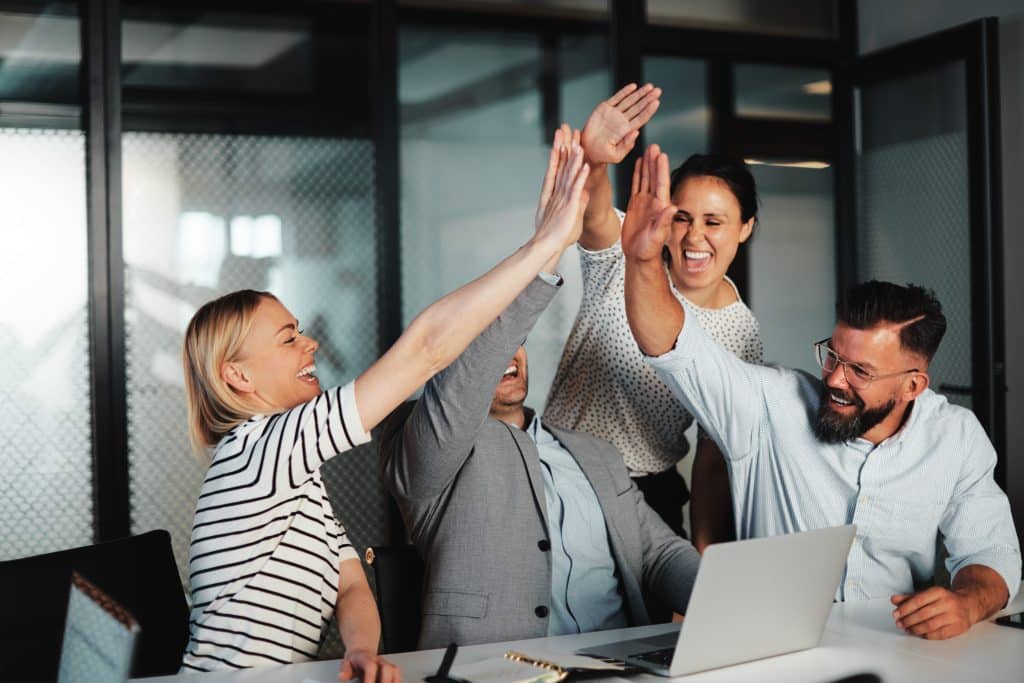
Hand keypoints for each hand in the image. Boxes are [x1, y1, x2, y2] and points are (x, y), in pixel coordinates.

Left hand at [340, 648, 401, 682]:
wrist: (362, 651)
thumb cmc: (355, 659)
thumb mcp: (346, 663)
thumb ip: (345, 670)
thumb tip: (342, 676)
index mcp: (367, 659)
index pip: (370, 667)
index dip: (370, 678)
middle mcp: (379, 661)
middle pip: (388, 668)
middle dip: (386, 681)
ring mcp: (386, 664)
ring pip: (395, 670)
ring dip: (394, 681)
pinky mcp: (391, 670)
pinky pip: (397, 675)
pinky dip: (396, 681)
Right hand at [534, 126, 590, 250]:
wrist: (547, 247)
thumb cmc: (557, 236)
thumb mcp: (572, 217)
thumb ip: (578, 203)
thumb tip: (585, 193)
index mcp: (554, 194)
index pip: (557, 169)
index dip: (560, 154)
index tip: (563, 140)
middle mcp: (556, 193)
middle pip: (561, 166)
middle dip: (564, 147)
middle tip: (565, 130)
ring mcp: (562, 198)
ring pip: (569, 173)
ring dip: (573, 157)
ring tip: (577, 141)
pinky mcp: (569, 206)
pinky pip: (576, 188)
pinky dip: (580, 176)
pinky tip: (584, 164)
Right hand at [581, 83, 660, 164]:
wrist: (587, 149)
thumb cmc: (602, 155)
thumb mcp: (616, 155)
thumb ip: (626, 146)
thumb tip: (636, 133)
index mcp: (627, 131)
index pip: (641, 118)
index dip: (649, 110)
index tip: (656, 102)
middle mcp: (623, 121)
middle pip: (638, 108)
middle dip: (648, 99)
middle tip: (658, 91)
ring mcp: (614, 114)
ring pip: (630, 101)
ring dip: (640, 93)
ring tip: (650, 86)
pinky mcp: (605, 108)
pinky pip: (616, 98)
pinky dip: (624, 92)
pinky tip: (633, 86)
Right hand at [621, 144, 674, 262]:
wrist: (639, 257)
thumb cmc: (649, 250)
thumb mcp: (658, 236)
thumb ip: (664, 221)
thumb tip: (672, 207)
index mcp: (660, 207)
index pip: (661, 184)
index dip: (661, 169)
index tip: (661, 155)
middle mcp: (654, 202)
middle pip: (654, 177)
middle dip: (654, 161)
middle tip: (654, 146)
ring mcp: (645, 203)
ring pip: (646, 179)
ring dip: (647, 165)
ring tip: (647, 150)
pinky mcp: (635, 206)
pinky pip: (637, 186)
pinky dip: (638, 174)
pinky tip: (639, 165)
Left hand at [891, 587, 978, 639]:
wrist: (968, 604)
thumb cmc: (944, 600)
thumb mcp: (927, 595)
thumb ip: (909, 597)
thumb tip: (893, 600)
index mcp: (939, 592)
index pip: (918, 600)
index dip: (905, 608)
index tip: (895, 614)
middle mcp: (948, 603)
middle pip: (923, 614)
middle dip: (908, 620)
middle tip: (899, 623)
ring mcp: (955, 616)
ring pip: (931, 625)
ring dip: (916, 629)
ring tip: (907, 629)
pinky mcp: (959, 627)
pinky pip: (940, 634)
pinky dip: (927, 635)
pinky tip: (919, 634)